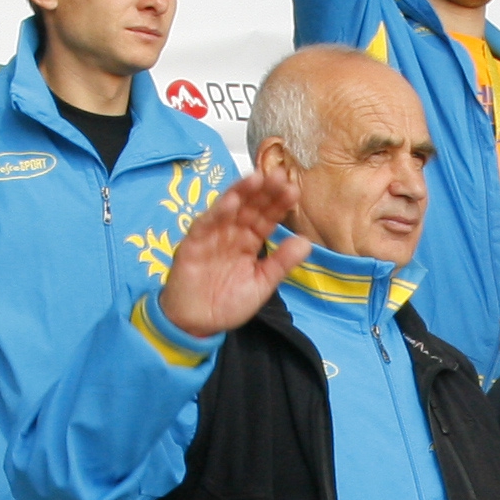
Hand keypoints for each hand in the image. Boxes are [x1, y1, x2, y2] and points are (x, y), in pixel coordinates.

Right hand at [158, 170, 307, 337]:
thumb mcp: (262, 284)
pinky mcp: (193, 244)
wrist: (197, 324)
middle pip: (249, 207)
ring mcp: (212, 236)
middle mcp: (232, 233)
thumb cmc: (229, 303)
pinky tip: (230, 201)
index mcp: (250, 241)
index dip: (279, 204)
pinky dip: (217, 213)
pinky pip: (205, 225)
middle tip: (280, 175)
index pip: (266, 217)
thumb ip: (282, 263)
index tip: (294, 191)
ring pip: (228, 209)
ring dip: (241, 193)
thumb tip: (306, 242)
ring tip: (256, 178)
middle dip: (264, 191)